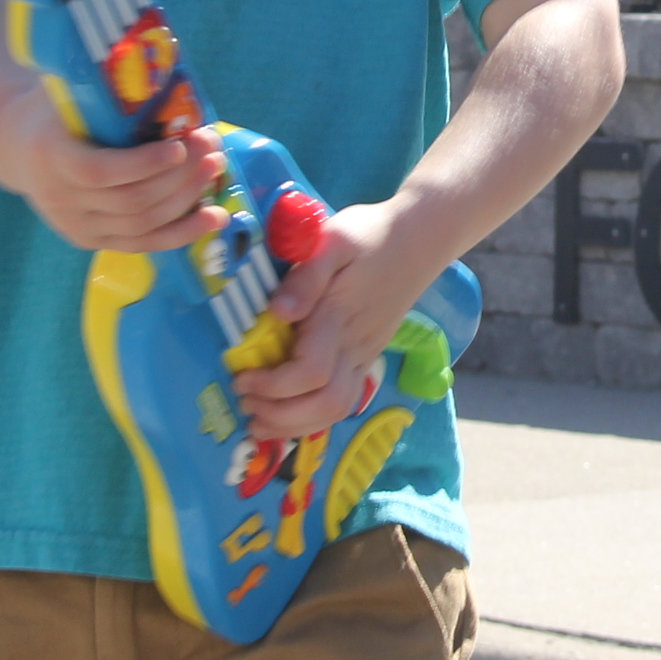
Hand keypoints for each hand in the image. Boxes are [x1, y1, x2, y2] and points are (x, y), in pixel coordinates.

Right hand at [2, 96, 225, 254]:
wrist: (20, 147)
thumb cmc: (57, 110)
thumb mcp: (69, 91)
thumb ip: (105, 89)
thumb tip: (165, 65)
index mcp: (51, 156)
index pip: (99, 171)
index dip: (143, 164)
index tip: (180, 148)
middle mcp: (61, 199)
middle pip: (131, 200)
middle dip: (180, 176)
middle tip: (211, 146)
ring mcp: (77, 226)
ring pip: (143, 224)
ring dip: (188, 198)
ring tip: (216, 168)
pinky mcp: (94, 240)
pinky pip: (144, 244)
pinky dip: (183, 232)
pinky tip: (215, 217)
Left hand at [236, 197, 435, 443]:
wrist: (418, 239)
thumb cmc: (368, 235)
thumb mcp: (333, 239)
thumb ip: (307, 276)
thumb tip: (278, 312)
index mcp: (341, 318)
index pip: (311, 373)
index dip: (273, 385)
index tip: (242, 375)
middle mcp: (356, 345)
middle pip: (327, 405)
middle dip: (282, 416)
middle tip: (245, 403)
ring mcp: (365, 355)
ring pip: (337, 410)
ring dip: (295, 425)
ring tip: (259, 420)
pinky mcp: (367, 357)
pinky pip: (342, 400)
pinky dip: (311, 416)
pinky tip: (285, 412)